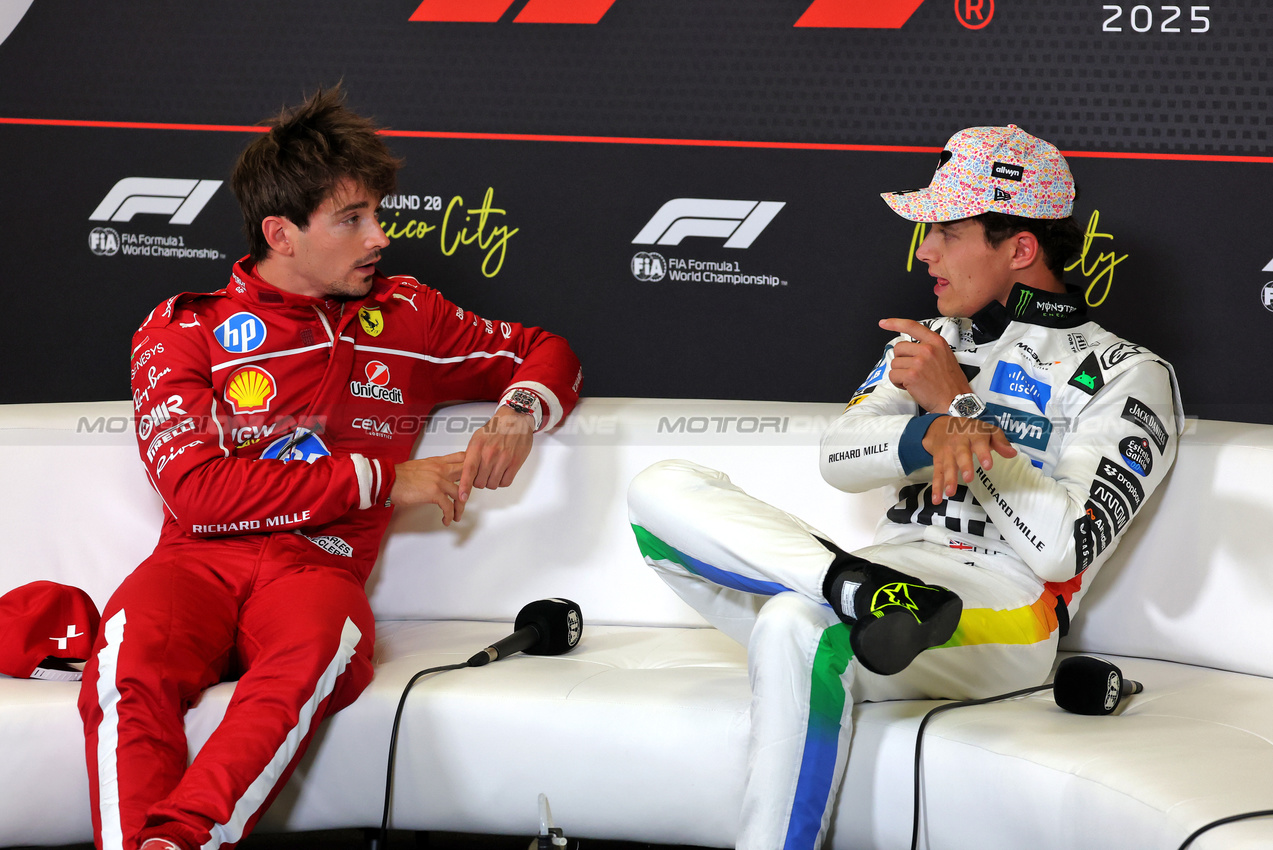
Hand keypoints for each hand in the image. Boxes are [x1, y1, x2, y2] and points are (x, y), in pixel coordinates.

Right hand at [390, 452, 465, 524]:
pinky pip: (449, 506)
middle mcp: (441, 469)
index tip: (471, 477)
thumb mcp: (419, 466)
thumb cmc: (398, 475)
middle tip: (468, 498)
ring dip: (460, 508)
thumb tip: (437, 476)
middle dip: (471, 487)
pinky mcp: (434, 493)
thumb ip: (432, 469)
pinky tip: (446, 520)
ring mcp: (439, 481)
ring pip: (461, 494)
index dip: (470, 466)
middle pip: (467, 474)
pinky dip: (450, 515)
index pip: (461, 457)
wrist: (387, 480)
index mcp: (437, 462)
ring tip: (457, 515)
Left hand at [456, 405, 534, 519]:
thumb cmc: (495, 429)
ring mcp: (504, 458)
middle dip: (479, 481)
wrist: (515, 419)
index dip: (465, 486)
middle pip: (480, 482)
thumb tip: (464, 472)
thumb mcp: (477, 438)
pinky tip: (501, 472)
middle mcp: (490, 453)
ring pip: (492, 484)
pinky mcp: (515, 463)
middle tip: (481, 474)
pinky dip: (502, 481)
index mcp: (477, 447)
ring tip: (493, 471)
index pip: (469, 470)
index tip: (462, 496)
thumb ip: (470, 455)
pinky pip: (505, 482)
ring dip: (491, 482)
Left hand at [878, 318, 971, 413]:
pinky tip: (911, 386)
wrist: (956, 401)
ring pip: (895, 363)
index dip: (895, 323)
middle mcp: (927, 349)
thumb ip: (929, 348)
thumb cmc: (951, 382)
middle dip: (901, 360)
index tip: (884, 323)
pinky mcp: (911, 375)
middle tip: (913, 371)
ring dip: (900, 373)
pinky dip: (898, 383)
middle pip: (899, 348)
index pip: (912, 326)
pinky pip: (893, 375)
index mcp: (936, 342)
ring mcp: (919, 362)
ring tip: (915, 380)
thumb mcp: (945, 356)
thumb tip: (910, 347)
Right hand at [923, 416, 1017, 503]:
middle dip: (964, 466)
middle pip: (961, 454)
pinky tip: (937, 498)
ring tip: (950, 492)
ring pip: (947, 465)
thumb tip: (1013, 453)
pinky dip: (936, 487)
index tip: (988, 465)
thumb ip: (1000, 442)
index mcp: (973, 434)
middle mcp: (959, 443)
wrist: (940, 426)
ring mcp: (947, 452)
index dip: (983, 453)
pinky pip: (937, 474)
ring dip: (948, 479)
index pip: (979, 442)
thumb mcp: (987, 430)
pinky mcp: (938, 461)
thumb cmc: (970, 430)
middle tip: (968, 478)